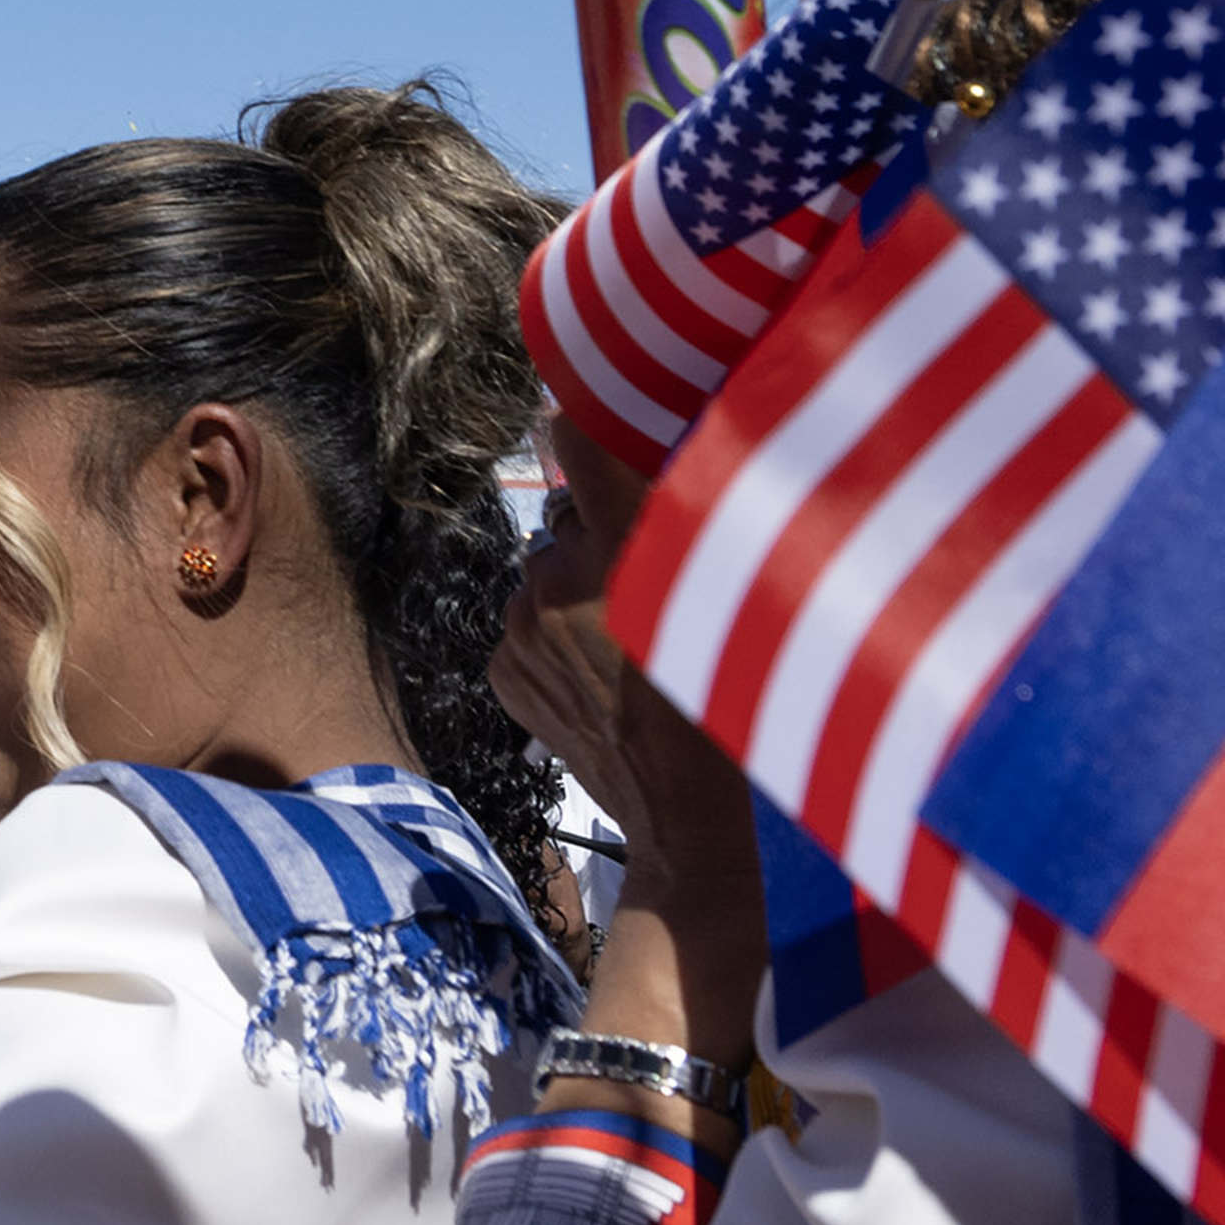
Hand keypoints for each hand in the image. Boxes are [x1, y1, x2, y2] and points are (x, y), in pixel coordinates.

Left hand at [492, 431, 763, 926]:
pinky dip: (556, 637)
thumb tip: (635, 448)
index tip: (598, 410)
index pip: (580, 443)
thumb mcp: (722, 598)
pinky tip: (601, 675)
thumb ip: (677, 524)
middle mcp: (555, 581)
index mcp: (619, 554)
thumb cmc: (723, 704)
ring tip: (627, 644)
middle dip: (600, 535)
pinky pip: (528, 624)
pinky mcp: (501, 668)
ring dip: (577, 591)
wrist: (680, 814)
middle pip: (568, 519)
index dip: (588, 422)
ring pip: (547, 574)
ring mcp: (520, 629)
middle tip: (649, 580)